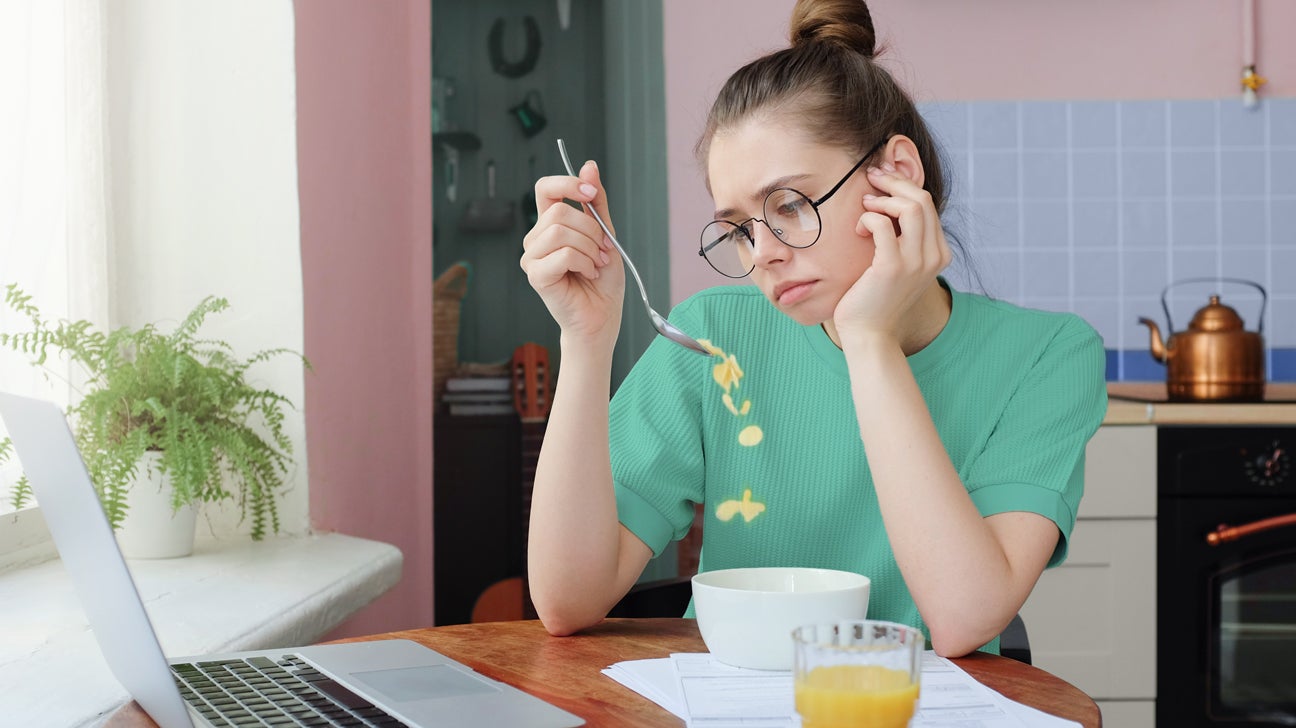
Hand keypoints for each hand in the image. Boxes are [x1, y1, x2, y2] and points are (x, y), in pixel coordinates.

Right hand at [520, 161, 624, 349]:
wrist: (602, 316)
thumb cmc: (601, 280)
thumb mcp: (605, 234)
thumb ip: (595, 203)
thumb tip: (589, 166)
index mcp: (550, 224)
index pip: (545, 187)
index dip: (568, 183)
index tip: (591, 194)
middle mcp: (536, 238)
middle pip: (560, 211)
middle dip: (592, 230)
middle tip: (603, 250)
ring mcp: (532, 257)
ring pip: (561, 231)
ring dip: (590, 248)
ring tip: (595, 264)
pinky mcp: (536, 275)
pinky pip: (563, 253)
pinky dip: (584, 263)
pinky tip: (587, 275)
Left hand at [833, 164, 951, 344]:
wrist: (869, 335)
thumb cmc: (875, 298)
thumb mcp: (898, 266)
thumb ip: (903, 240)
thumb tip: (888, 204)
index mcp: (938, 254)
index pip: (928, 205)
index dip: (903, 186)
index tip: (881, 180)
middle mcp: (933, 257)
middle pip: (922, 199)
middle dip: (894, 183)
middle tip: (872, 179)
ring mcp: (916, 262)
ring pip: (910, 207)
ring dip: (883, 199)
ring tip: (865, 206)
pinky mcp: (892, 267)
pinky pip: (882, 225)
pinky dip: (868, 219)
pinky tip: (858, 230)